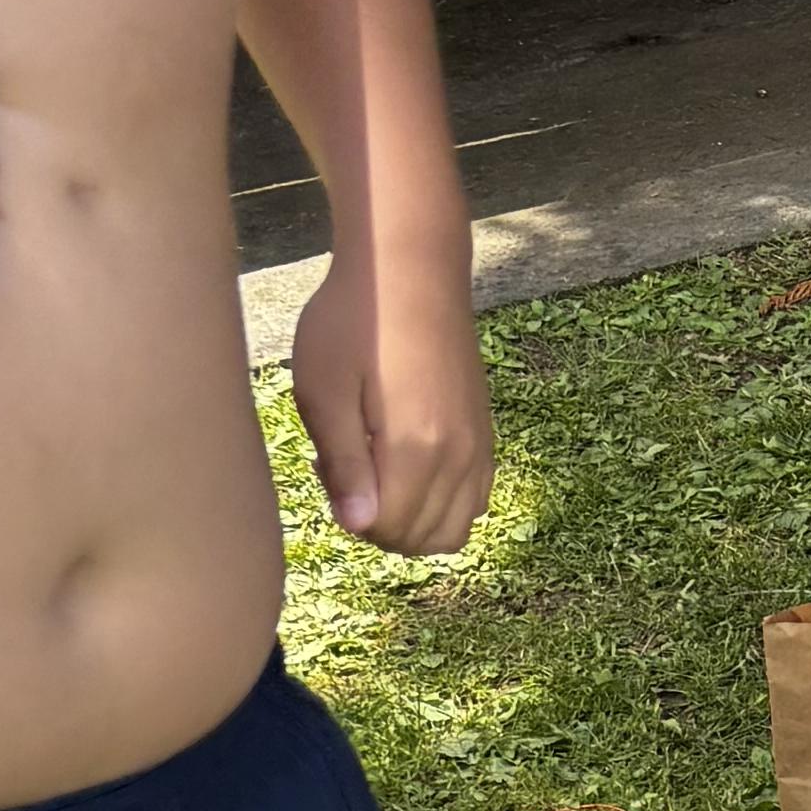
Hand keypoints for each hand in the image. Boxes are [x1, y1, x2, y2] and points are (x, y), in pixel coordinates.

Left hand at [290, 270, 491, 552]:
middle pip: (420, 538)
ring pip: (453, 530)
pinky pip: (474, 502)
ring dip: (410, 522)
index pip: (385, 529)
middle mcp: (459, 456)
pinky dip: (441, 507)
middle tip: (346, 470)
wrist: (410, 272)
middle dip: (376, 525)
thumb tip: (358, 526)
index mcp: (416, 448)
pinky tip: (408, 466)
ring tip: (377, 473)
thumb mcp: (325, 391)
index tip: (326, 468)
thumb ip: (344, 465)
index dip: (347, 515)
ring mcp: (478, 448)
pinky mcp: (485, 436)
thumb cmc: (353, 324)